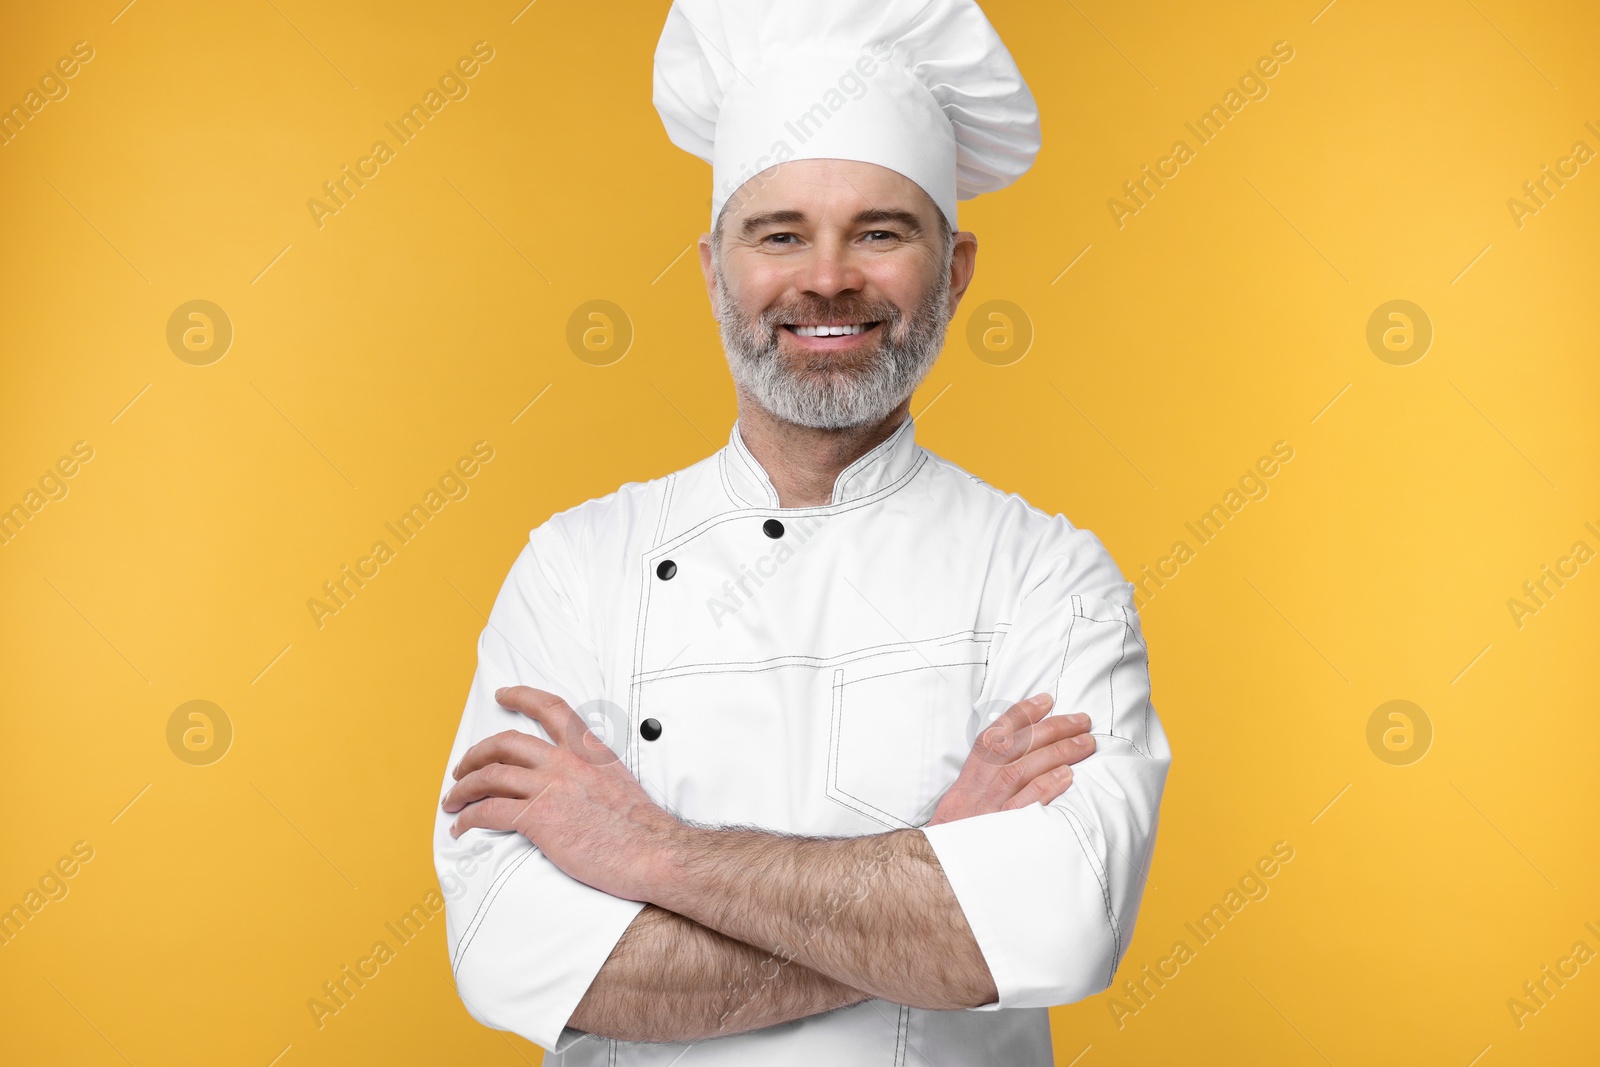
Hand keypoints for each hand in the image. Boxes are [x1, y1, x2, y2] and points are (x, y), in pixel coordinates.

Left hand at [440, 685, 673, 899]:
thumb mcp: (618, 781)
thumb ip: (592, 774)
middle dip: (475, 754)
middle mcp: (565, 761)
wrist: (653, 852)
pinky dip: (468, 818)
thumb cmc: (640, 828)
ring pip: (489, 776)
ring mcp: (550, 787)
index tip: (502, 695)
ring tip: (453, 800)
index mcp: (588, 750)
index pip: (550, 708)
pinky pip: (488, 811)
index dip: (521, 696)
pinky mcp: (538, 818)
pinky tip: (462, 826)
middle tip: (462, 768)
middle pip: (504, 743)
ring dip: (463, 788)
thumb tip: (573, 786)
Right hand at [924, 694, 1094, 826]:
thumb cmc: (954, 842)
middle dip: (1050, 728)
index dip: (1019, 715)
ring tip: (1086, 743)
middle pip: (1015, 747)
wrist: (934, 870)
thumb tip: (1018, 764)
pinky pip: (1027, 803)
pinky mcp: (1002, 830)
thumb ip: (983, 786)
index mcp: (968, 781)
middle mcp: (978, 789)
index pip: (994, 737)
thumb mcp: (960, 808)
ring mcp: (989, 808)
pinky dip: (1047, 785)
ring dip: (1058, 751)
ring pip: (1024, 768)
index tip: (1045, 700)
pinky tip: (1068, 775)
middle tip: (1081, 720)